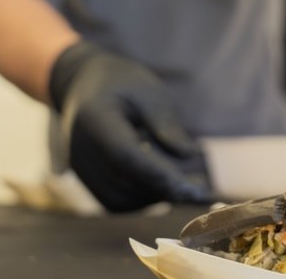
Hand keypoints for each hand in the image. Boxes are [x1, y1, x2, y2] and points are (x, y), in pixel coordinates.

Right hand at [48, 41, 212, 211]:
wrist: (85, 85)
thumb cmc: (123, 83)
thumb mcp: (149, 92)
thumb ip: (167, 124)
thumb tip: (191, 155)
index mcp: (94, 118)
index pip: (127, 155)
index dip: (159, 175)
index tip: (193, 189)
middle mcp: (80, 149)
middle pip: (127, 180)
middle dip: (167, 190)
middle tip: (205, 194)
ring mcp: (80, 169)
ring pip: (124, 197)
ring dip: (157, 196)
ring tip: (190, 186)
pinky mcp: (87, 181)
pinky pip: (118, 201)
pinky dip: (144, 198)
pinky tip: (166, 185)